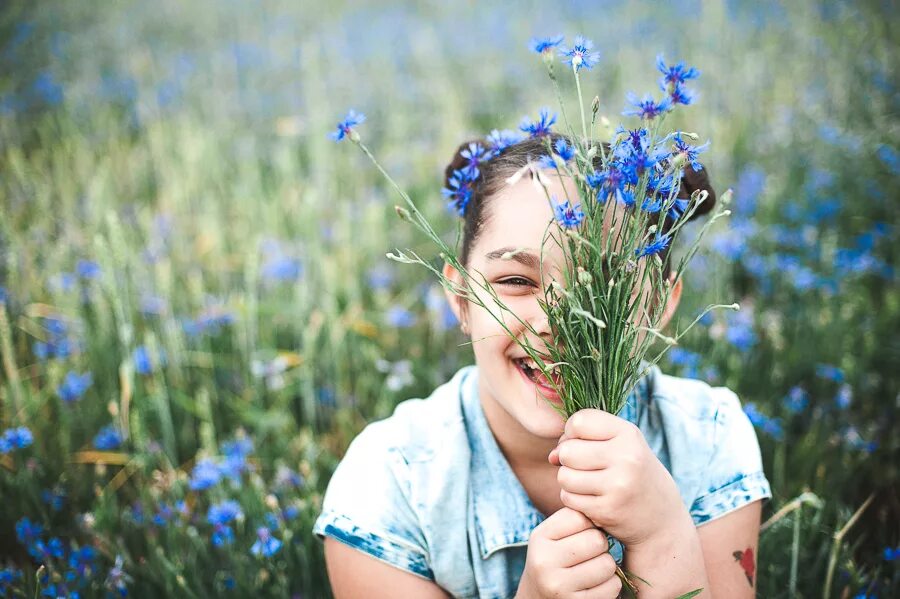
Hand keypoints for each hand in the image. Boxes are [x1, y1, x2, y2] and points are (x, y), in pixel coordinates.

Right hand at [516, 506, 621, 598]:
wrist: (538, 598)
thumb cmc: (554, 559)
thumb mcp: (552, 536)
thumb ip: (573, 519)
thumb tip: (606, 504)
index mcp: (539, 537)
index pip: (580, 517)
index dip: (590, 523)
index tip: (584, 532)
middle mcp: (545, 561)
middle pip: (597, 540)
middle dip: (600, 546)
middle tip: (591, 553)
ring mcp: (559, 586)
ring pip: (608, 565)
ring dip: (607, 567)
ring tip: (593, 569)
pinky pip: (612, 587)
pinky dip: (610, 585)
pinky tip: (595, 585)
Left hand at [547, 408, 689, 547]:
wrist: (661, 518)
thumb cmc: (633, 474)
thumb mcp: (621, 445)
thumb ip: (584, 439)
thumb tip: (551, 456)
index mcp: (629, 434)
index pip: (579, 421)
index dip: (572, 432)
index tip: (583, 443)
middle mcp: (626, 457)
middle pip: (567, 451)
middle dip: (568, 459)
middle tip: (583, 467)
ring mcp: (617, 485)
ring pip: (564, 476)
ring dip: (568, 480)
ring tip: (586, 483)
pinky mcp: (607, 509)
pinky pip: (568, 498)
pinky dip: (573, 498)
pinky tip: (590, 498)